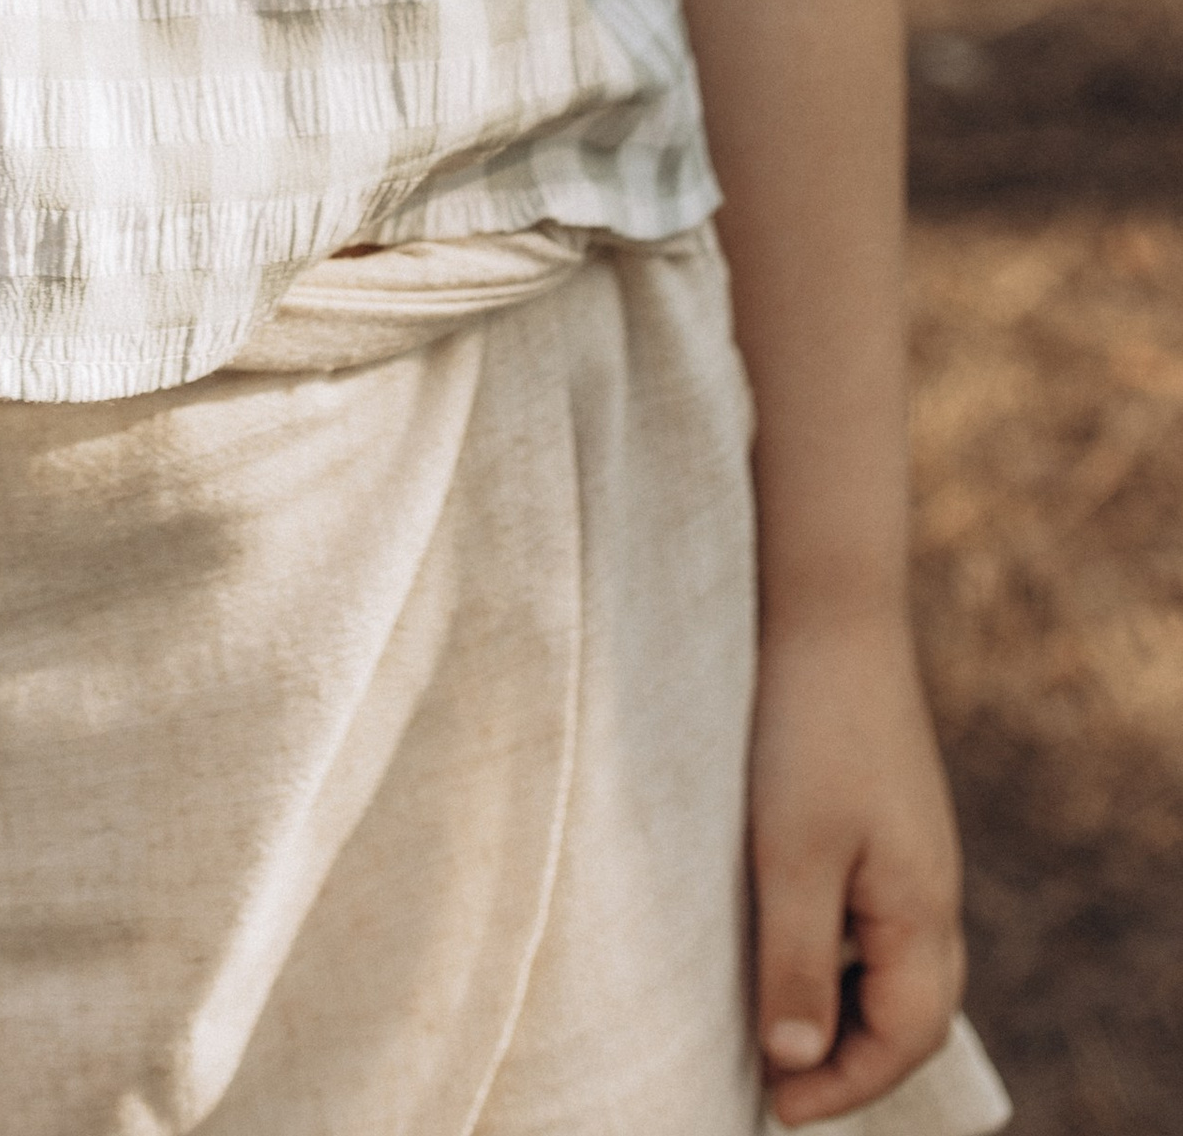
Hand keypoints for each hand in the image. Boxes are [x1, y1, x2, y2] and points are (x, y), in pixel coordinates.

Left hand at [749, 612, 963, 1122]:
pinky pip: (869, 912)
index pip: (904, 1038)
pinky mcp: (881, 817)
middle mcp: (931, 889)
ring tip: (765, 1017)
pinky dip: (830, 944)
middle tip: (773, 1080)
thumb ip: (794, 961)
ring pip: (888, 961)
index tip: (775, 1105)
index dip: (843, 1085)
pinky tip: (775, 931)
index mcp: (923, 910)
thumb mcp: (789, 856)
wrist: (827, 610)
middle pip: (908, 1011)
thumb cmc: (806, 730)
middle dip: (848, 1058)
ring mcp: (910, 851)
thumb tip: (794, 1059)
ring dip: (836, 999)